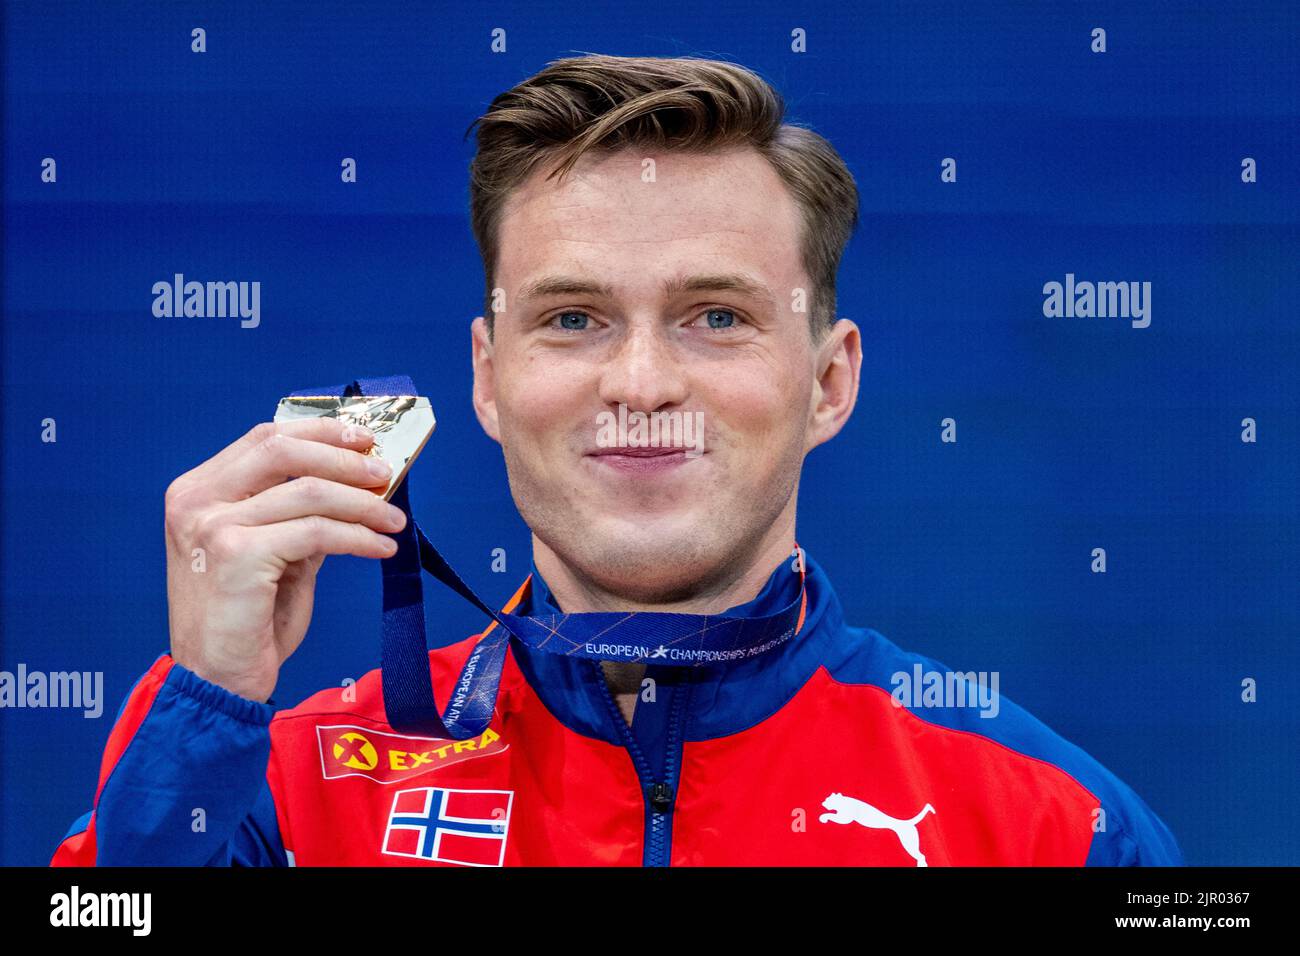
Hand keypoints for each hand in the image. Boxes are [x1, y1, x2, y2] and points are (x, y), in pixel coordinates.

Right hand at [164, 419, 406, 701]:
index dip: (320, 432)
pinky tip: (380, 547)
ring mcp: (213, 525)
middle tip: (384, 474)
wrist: (216, 680)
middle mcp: (197, 500)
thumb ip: (302, 516)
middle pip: (282, 449)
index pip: (265, 438)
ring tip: (394, 521)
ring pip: (307, 491)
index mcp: (199, 491)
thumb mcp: (275, 554)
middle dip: (343, 457)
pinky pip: (316, 533)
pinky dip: (357, 537)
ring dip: (363, 504)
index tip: (364, 438)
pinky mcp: (237, 554)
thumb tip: (357, 484)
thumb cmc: (247, 621)